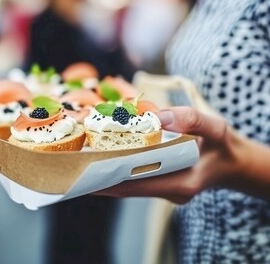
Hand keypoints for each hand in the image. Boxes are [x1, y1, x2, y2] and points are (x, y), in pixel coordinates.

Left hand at [95, 107, 244, 203]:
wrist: (231, 161)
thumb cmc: (223, 146)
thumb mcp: (215, 128)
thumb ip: (191, 120)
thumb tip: (159, 116)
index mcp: (182, 184)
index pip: (137, 185)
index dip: (110, 180)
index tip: (86, 173)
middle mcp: (170, 191)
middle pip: (128, 187)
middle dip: (102, 176)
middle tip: (76, 164)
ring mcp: (165, 189)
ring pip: (131, 184)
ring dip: (109, 173)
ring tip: (85, 160)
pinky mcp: (162, 183)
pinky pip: (137, 178)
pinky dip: (121, 169)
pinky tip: (108, 157)